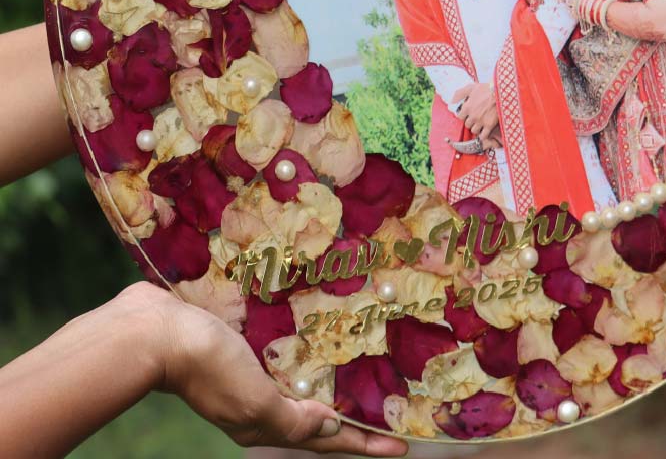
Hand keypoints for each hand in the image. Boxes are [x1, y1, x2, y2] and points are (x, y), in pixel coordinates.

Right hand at [146, 283, 407, 454]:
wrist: (153, 330)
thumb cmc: (207, 365)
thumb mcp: (253, 399)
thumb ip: (292, 418)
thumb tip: (332, 427)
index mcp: (263, 420)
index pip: (326, 438)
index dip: (364, 442)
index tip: (403, 445)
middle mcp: (258, 400)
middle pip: (315, 412)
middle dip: (352, 413)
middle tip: (389, 406)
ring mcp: (248, 371)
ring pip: (299, 381)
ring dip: (329, 379)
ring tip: (361, 368)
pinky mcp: (240, 344)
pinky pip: (281, 352)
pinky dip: (304, 352)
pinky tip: (316, 335)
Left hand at [452, 82, 500, 147]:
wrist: (501, 93)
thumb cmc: (486, 89)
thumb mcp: (471, 88)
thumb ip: (459, 94)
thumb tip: (451, 102)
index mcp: (467, 107)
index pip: (460, 117)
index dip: (463, 115)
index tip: (467, 114)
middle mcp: (472, 116)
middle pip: (467, 124)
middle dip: (470, 121)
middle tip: (475, 118)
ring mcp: (481, 122)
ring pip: (474, 131)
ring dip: (476, 128)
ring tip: (480, 124)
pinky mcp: (489, 125)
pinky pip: (483, 135)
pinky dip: (483, 135)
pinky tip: (484, 131)